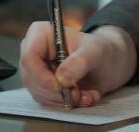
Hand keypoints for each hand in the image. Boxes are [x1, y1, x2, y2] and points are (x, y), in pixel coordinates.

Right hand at [20, 23, 136, 107]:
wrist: (109, 63)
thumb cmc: (101, 50)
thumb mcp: (96, 52)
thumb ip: (80, 62)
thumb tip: (61, 79)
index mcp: (41, 34)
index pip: (29, 57)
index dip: (41, 76)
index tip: (60, 87)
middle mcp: (35, 51)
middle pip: (31, 78)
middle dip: (55, 92)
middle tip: (77, 95)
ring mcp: (37, 70)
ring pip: (39, 93)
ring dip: (63, 100)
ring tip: (86, 95)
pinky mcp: (43, 85)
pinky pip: (47, 100)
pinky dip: (65, 103)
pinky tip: (83, 98)